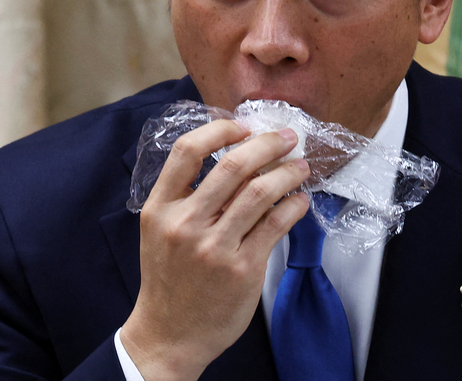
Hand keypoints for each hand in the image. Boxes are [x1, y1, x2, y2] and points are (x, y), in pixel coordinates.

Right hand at [119, 119, 310, 380]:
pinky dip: (295, 205)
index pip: (187, 151)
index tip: (244, 126)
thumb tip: (237, 154)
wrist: (169, 335)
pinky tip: (300, 200)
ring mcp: (214, 248)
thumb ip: (186, 196)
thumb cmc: (169, 278)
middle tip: (287, 136)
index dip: (220, 130)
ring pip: (261, 191)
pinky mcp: (243, 268)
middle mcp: (185, 225)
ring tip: (301, 166)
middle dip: (268, 143)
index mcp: (160, 209)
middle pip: (233, 165)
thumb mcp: (160, 231)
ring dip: (289, 171)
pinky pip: (277, 223)